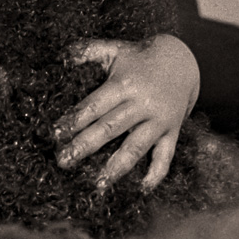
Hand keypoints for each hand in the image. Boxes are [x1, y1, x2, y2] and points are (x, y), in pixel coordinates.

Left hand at [52, 33, 199, 190]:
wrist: (182, 61)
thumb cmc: (139, 57)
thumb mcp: (115, 49)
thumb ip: (88, 51)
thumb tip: (63, 58)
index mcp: (124, 84)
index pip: (95, 105)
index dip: (75, 119)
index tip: (56, 134)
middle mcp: (142, 104)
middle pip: (110, 128)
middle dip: (85, 146)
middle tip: (63, 162)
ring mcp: (159, 120)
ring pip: (136, 146)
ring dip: (116, 167)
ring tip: (98, 184)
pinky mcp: (172, 132)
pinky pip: (165, 155)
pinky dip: (156, 173)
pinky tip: (142, 189)